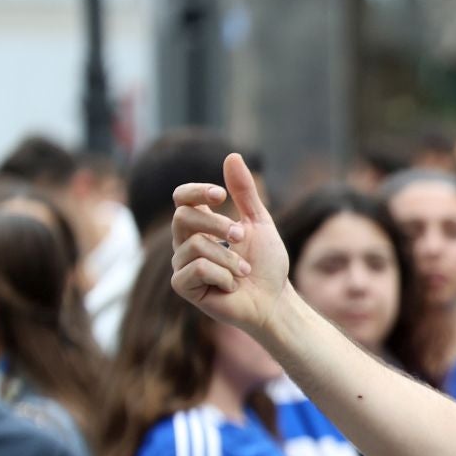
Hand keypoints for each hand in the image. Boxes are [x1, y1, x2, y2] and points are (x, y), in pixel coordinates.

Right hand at [171, 153, 291, 338]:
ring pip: (195, 246)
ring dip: (230, 259)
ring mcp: (181, 264)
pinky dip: (223, 276)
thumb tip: (232, 156)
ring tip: (244, 272)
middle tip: (241, 238)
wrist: (274, 300)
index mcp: (200, 225)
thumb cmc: (266, 265)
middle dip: (219, 226)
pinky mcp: (183, 286)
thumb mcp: (258, 223)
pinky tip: (231, 286)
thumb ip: (244, 193)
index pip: (182, 198)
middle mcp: (185, 242)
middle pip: (183, 217)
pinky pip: (197, 269)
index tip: (221, 195)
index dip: (197, 192)